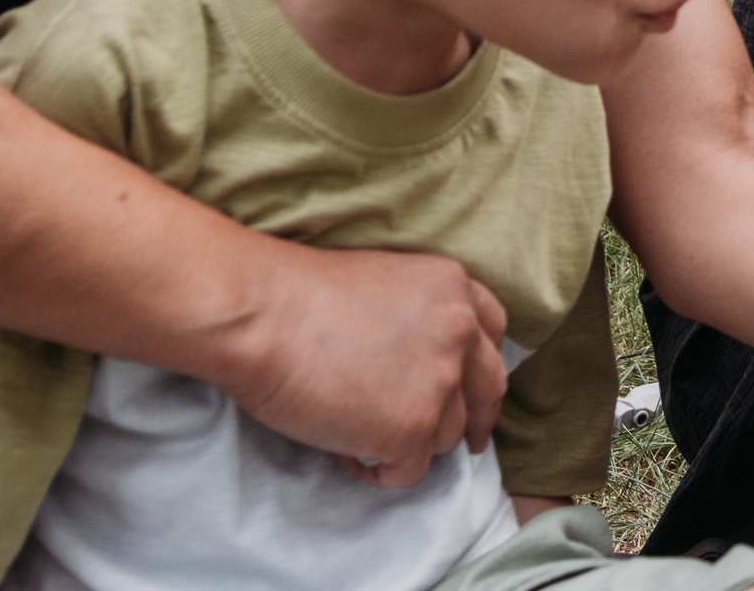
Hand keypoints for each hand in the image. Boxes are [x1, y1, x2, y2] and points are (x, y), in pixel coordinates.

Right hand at [215, 242, 508, 486]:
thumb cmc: (298, 294)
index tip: (469, 391)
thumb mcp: (385, 281)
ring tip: (355, 430)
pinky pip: (408, 472)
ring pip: (445, 436)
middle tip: (461, 443)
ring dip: (409, 442)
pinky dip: (378, 470)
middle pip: (485, 392)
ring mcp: (440, 383)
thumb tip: (421, 362)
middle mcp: (460, 333)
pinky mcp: (411, 430)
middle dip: (473, 420)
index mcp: (453, 288)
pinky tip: (343, 449)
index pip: (492, 333)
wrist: (261, 314)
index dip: (479, 367)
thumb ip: (421, 315)